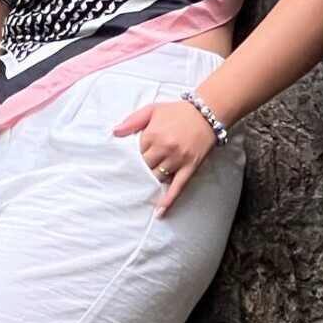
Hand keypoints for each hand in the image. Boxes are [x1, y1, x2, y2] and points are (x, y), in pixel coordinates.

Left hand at [112, 99, 217, 215]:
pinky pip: (178, 187)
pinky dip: (168, 200)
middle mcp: (164, 148)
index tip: (138, 156)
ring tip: (147, 185)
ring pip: (158, 177)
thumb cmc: (177, 111)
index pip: (137, 153)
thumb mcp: (152, 110)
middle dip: (143, 169)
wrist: (207, 112)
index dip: (137, 155)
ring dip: (153, 180)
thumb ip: (132, 121)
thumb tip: (114, 133)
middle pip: (146, 167)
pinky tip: (160, 212)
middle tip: (142, 170)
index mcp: (152, 134)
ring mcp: (178, 159)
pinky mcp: (190, 167)